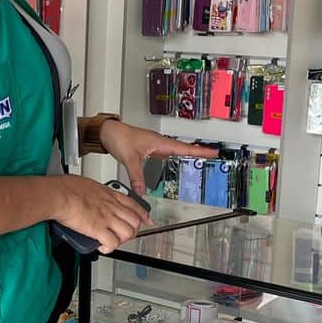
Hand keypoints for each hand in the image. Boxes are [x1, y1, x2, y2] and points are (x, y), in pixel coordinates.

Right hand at [50, 174, 151, 253]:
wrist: (58, 195)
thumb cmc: (65, 187)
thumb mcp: (87, 184)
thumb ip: (94, 192)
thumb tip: (89, 195)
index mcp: (109, 194)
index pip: (134, 204)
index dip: (143, 214)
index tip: (146, 219)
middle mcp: (111, 206)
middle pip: (135, 221)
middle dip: (133, 230)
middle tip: (125, 235)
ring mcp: (106, 217)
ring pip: (128, 232)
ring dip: (122, 240)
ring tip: (113, 242)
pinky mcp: (98, 229)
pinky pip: (112, 243)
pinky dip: (110, 248)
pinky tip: (103, 247)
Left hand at [97, 120, 216, 195]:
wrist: (107, 131)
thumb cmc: (119, 137)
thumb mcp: (130, 159)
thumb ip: (137, 176)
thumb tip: (142, 191)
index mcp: (159, 142)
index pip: (184, 148)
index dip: (199, 151)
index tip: (213, 152)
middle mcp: (159, 142)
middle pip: (183, 147)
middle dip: (198, 150)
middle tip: (213, 153)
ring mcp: (154, 144)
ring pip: (175, 149)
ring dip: (187, 152)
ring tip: (200, 155)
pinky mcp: (149, 147)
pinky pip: (166, 152)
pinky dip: (174, 154)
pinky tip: (174, 159)